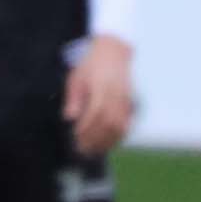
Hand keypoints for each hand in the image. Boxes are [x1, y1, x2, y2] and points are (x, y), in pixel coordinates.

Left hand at [64, 35, 135, 157]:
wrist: (113, 50)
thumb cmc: (90, 65)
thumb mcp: (76, 78)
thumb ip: (73, 98)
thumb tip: (69, 118)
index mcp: (101, 89)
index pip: (95, 114)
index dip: (86, 129)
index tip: (76, 140)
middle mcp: (116, 95)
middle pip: (109, 123)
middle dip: (96, 139)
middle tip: (83, 151)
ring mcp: (126, 98)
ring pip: (120, 125)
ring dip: (108, 140)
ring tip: (95, 151)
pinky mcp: (130, 101)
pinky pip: (127, 121)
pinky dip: (119, 134)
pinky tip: (110, 142)